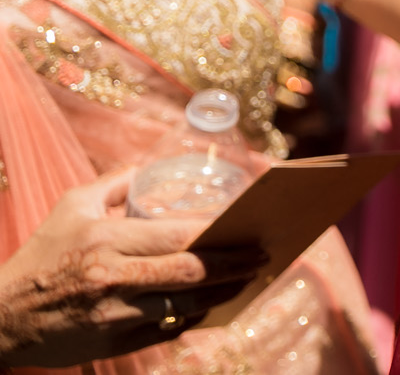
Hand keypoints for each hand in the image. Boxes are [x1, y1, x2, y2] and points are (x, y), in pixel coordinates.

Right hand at [0, 171, 263, 364]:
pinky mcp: (114, 343)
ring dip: (224, 292)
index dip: (221, 233)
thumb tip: (155, 165)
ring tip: (250, 279)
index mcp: (107, 241)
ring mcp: (115, 315)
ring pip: (187, 305)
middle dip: (236, 263)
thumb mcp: (72, 207)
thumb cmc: (41, 256)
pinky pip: (169, 330)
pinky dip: (195, 317)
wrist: (2, 317)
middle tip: (264, 255)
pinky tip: (214, 305)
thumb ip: (116, 184)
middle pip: (192, 271)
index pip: (180, 235)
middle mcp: (114, 279)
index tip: (250, 226)